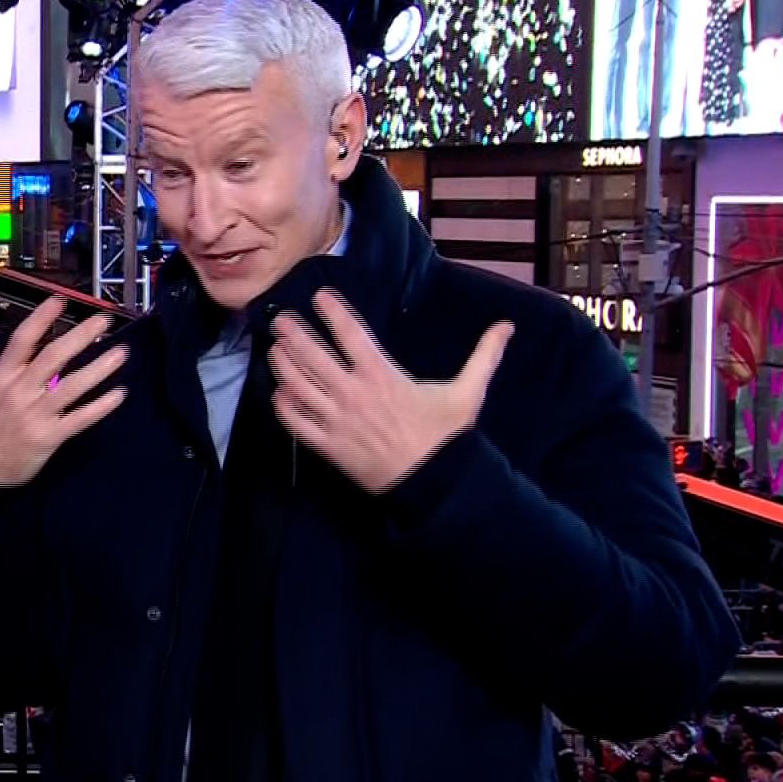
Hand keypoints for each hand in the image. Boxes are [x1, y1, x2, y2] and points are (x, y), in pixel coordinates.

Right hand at [0, 297, 127, 486]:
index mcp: (2, 377)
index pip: (22, 341)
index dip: (41, 319)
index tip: (60, 301)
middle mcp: (20, 392)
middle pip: (53, 357)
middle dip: (81, 336)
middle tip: (104, 320)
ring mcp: (36, 415)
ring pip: (72, 386)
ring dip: (99, 368)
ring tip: (121, 352)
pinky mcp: (50, 437)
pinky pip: (80, 418)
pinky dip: (100, 407)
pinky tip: (119, 394)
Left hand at [269, 289, 512, 493]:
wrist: (431, 485)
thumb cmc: (445, 436)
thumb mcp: (468, 393)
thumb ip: (484, 357)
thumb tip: (507, 326)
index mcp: (383, 375)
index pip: (350, 333)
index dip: (332, 311)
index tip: (319, 296)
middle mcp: (354, 393)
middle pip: (311, 354)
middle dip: (292, 333)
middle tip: (279, 319)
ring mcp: (336, 419)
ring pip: (296, 384)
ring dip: (282, 363)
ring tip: (274, 348)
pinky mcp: (326, 444)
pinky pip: (293, 421)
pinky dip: (282, 404)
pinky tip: (279, 392)